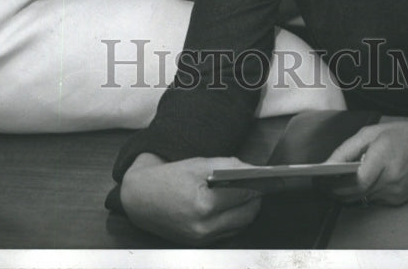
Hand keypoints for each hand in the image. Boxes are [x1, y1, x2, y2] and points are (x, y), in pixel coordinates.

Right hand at [119, 153, 261, 244]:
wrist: (139, 198)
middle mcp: (204, 227)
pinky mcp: (201, 244)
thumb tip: (253, 170)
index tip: (268, 176)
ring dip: (248, 209)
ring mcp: (202, 239)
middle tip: (259, 182)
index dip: (257, 182)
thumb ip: (228, 166)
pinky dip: (235, 218)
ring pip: (241, 225)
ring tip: (248, 192)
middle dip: (256, 196)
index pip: (243, 194)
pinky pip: (229, 232)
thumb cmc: (167, 178)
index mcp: (203, 205)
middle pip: (247, 214)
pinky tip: (233, 204)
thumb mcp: (197, 163)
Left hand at [325, 116, 407, 206]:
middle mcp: (392, 179)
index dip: (335, 183)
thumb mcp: (374, 131)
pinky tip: (358, 182)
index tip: (320, 181)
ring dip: (348, 192)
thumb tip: (329, 164)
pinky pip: (374, 199)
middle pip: (356, 193)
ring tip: (333, 183)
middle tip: (320, 184)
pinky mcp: (399, 200)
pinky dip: (364, 192)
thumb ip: (349, 149)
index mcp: (385, 157)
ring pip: (363, 197)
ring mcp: (397, 193)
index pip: (356, 180)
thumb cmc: (405, 134)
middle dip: (335, 190)